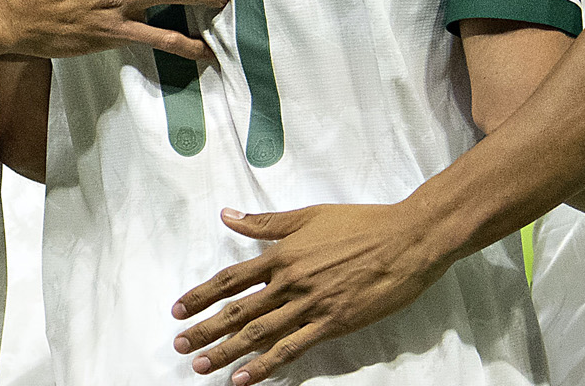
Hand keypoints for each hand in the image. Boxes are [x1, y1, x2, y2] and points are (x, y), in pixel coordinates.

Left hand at [172, 202, 451, 382]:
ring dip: (226, 350)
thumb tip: (228, 215)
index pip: (231, 279)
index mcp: (282, 254)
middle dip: (205, 329)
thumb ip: (266, 222)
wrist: (405, 239)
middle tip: (180, 346)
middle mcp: (290, 281)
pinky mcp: (332, 323)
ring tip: (201, 366)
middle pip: (238, 309)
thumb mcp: (309, 215)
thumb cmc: (361, 224)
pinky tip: (244, 378)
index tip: (178, 309)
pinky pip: (291, 348)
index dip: (201, 295)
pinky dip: (265, 365)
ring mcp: (310, 304)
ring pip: (259, 332)